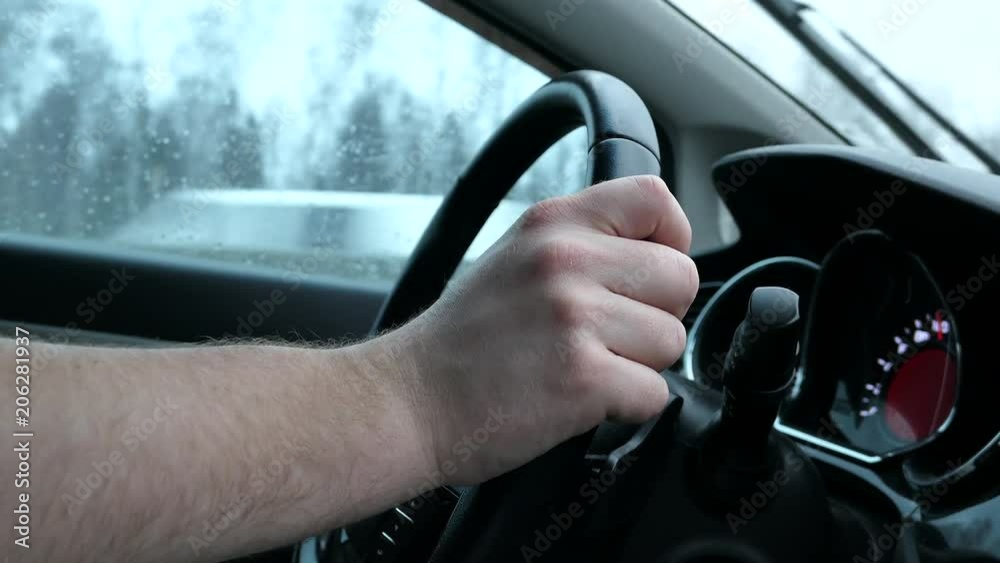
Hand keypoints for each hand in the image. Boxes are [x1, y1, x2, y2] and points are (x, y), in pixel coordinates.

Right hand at [374, 175, 697, 485]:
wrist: (408, 400)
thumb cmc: (461, 342)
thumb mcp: (514, 259)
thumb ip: (580, 244)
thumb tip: (653, 252)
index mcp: (551, 224)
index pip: (653, 198)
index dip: (671, 239)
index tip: (653, 272)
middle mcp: (565, 261)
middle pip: (680, 277)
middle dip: (657, 315)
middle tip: (609, 337)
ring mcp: (574, 318)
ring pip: (672, 341)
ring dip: (639, 366)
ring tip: (583, 368)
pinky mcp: (582, 377)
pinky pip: (655, 394)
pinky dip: (626, 408)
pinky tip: (580, 401)